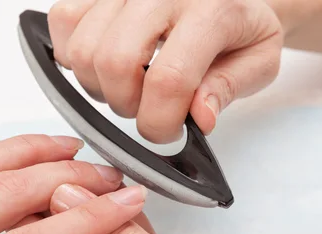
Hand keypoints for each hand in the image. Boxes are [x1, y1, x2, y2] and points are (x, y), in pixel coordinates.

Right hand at [47, 0, 282, 141]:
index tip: (166, 132)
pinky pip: (63, 20)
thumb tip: (199, 117)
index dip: (159, 122)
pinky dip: (73, 55)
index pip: (168, 80)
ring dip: (99, 85)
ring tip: (127, 84)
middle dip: (126, 105)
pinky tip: (103, 63)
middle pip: (115, 63)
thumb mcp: (258, 59)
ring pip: (83, 50)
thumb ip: (228, 87)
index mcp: (211, 9)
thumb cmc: (241, 24)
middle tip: (147, 107)